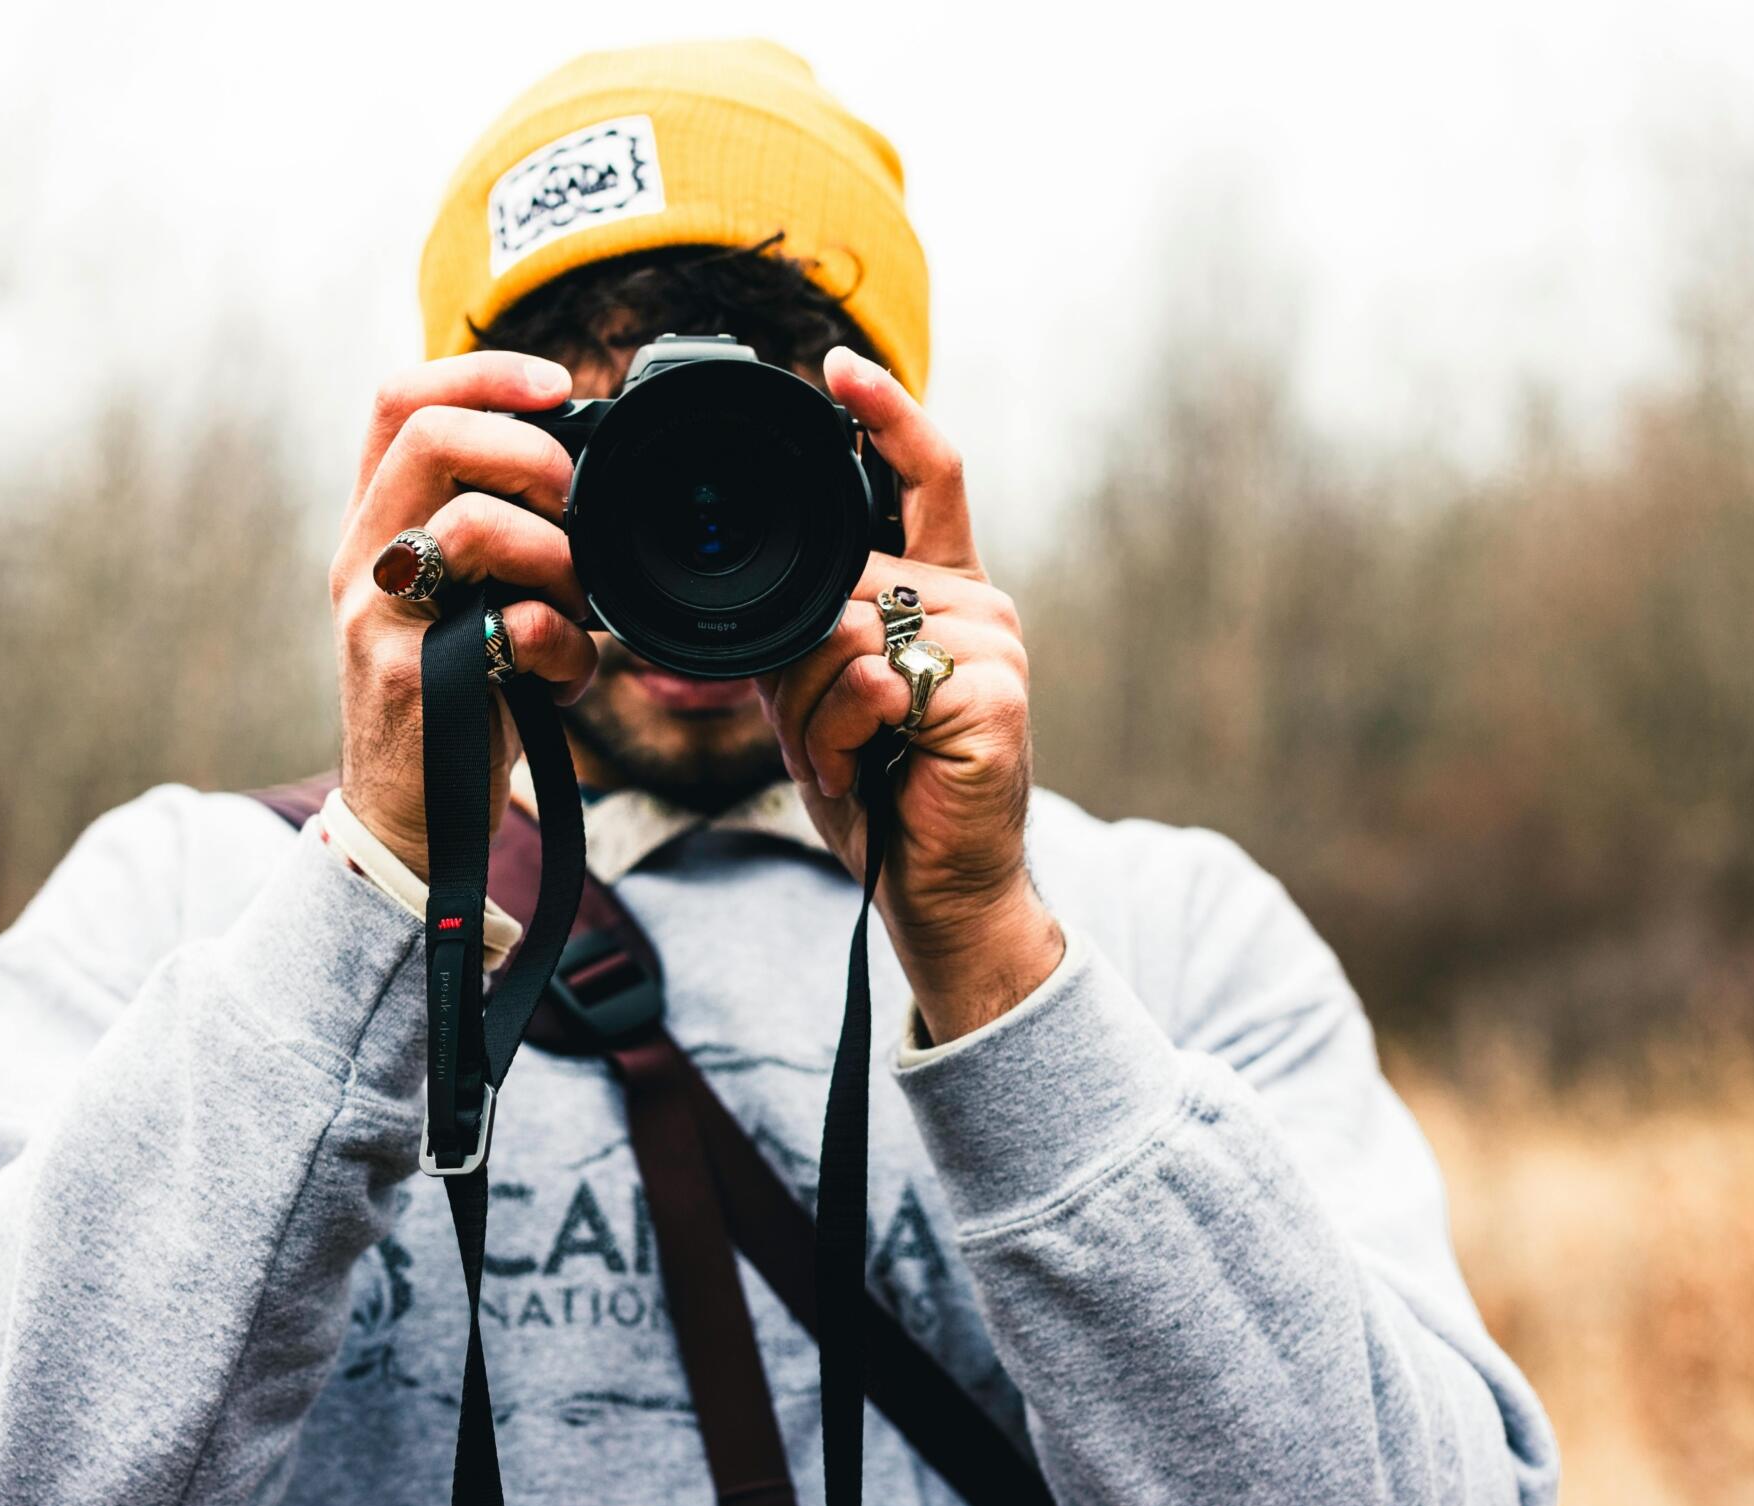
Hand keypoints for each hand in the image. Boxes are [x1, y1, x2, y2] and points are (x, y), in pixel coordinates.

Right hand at [331, 353, 600, 877]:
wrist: (410, 821)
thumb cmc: (458, 701)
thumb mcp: (467, 598)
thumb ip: (497, 531)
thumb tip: (585, 471)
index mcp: (376, 526)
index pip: (399, 401)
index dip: (481, 371)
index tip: (557, 386)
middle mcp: (362, 561)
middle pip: (429, 436)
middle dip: (528, 452)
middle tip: (572, 503)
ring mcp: (377, 619)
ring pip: (470, 528)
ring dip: (557, 557)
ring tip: (576, 606)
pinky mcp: (412, 679)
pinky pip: (511, 627)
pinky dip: (566, 647)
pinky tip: (565, 673)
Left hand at [757, 347, 1064, 1043]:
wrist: (942, 889)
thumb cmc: (889, 792)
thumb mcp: (829, 698)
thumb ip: (805, 631)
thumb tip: (761, 592)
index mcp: (946, 589)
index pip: (926, 478)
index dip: (883, 417)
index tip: (837, 368)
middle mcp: (978, 603)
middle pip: (837, 582)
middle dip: (798, 672)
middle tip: (826, 739)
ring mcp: (992, 645)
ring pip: (841, 634)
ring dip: (813, 715)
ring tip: (850, 761)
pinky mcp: (988, 694)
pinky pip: (868, 685)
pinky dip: (842, 741)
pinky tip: (872, 774)